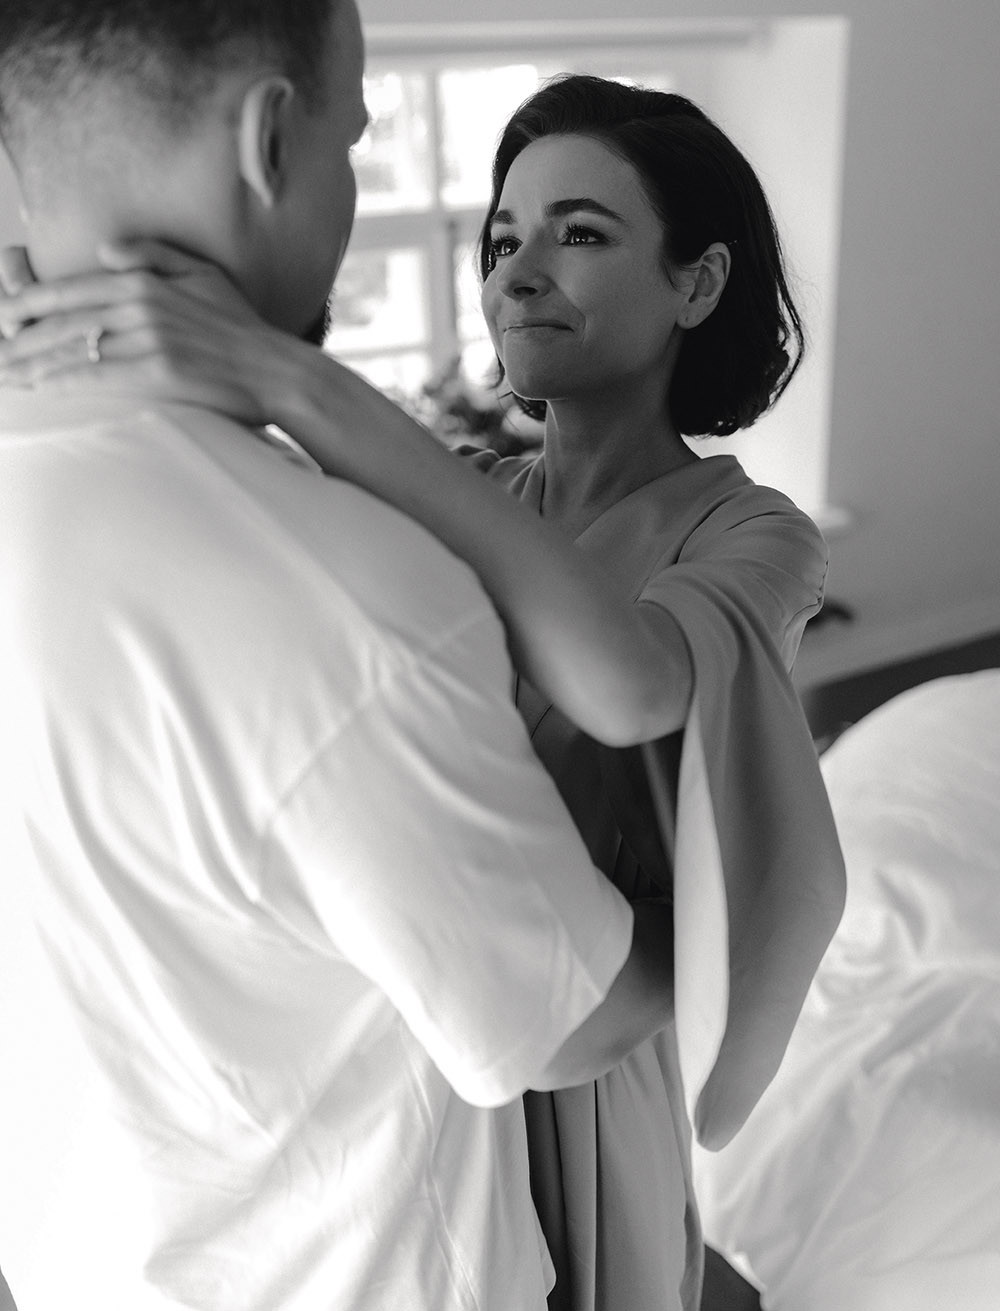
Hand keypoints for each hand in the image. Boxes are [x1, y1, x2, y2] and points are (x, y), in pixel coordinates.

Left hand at [0, 240, 312, 425]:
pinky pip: (97, 376)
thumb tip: (103, 250)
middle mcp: (141, 303)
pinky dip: (63, 380)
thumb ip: (152, 255)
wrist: (277, 370)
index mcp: (145, 279)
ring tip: (8, 374)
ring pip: (73, 348)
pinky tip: (40, 387)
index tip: (5, 317)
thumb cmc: (241, 328)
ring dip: (33, 363)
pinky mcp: (159, 372)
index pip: (70, 289)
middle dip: (20, 338)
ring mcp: (149, 338)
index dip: (30, 303)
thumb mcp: (202, 273)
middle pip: (62, 320)